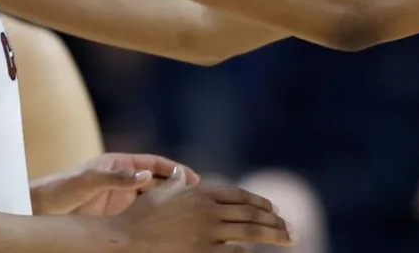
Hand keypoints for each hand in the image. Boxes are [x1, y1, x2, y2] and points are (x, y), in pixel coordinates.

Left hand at [32, 153, 200, 216]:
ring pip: (151, 201)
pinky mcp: (116, 216)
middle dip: (176, 188)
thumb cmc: (61, 189)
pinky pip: (140, 217)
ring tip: (186, 214)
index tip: (191, 177)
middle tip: (198, 198)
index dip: (173, 169)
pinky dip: (153, 220)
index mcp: (119, 164)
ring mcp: (121, 199)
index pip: (153, 164)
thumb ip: (115, 177)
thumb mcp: (88, 180)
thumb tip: (144, 175)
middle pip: (156, 182)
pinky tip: (165, 228)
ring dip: (167, 205)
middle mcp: (123, 180)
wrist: (40, 210)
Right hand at [113, 166, 294, 250]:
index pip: (241, 196)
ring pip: (250, 232)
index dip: (261, 203)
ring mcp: (208, 232)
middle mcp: (209, 210)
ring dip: (273, 236)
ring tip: (288, 240)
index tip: (276, 210)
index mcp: (202, 192)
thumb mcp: (160, 193)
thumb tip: (183, 173)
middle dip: (276, 223)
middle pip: (252, 214)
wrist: (125, 239)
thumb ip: (176, 182)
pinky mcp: (203, 252)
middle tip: (292, 230)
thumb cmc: (140, 216)